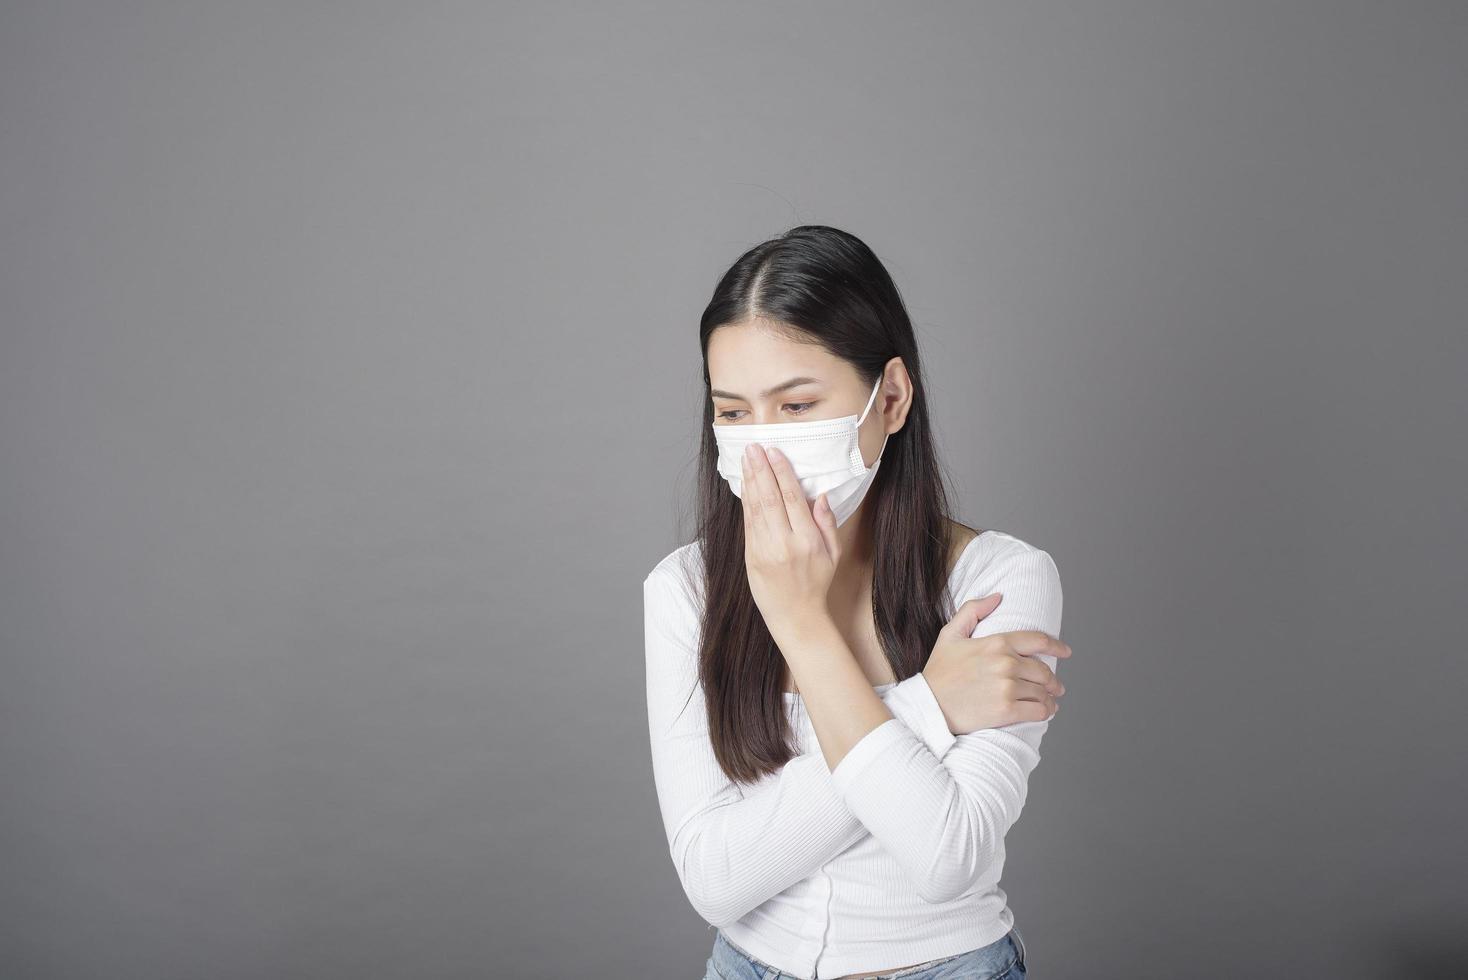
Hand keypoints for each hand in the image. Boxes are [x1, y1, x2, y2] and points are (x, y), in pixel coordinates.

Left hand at [739, 443, 839, 636]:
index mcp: (807, 540)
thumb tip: (821, 495)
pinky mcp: (751, 556)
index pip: (793, 498)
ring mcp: (765, 550)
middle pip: (770, 498)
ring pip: (755, 508)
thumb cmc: (816, 583)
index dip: (782, 473)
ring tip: (747, 459)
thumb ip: (828, 523)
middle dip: (761, 470)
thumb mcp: (833, 554)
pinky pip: (748, 523)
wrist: (795, 615)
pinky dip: (745, 501)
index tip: (775, 452)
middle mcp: (785, 543)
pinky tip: (745, 484)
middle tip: (754, 447)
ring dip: (750, 480)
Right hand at [922, 593, 1071, 733]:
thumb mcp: (949, 634)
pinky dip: (1046, 711)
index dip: (1057, 646)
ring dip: (1051, 697)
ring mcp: (1008, 688)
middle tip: (1056, 686)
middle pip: (1044, 670)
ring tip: (1051, 701)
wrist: (928, 707)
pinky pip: (1039, 710)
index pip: (1038, 641)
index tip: (1066, 652)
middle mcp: (1006, 663)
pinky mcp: (1007, 711)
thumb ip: (973, 610)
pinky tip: (1045, 711)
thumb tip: (998, 596)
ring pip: (1043, 691)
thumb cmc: (938, 672)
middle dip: (1053, 679)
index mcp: (997, 643)